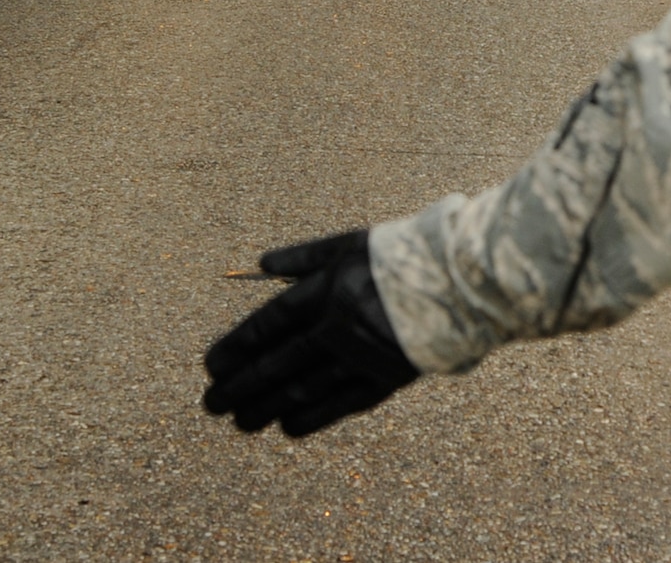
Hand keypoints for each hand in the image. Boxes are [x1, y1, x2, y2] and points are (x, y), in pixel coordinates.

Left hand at [202, 230, 418, 436]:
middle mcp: (337, 326)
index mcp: (326, 289)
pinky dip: (310, 417)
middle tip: (212, 404)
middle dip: (239, 386)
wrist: (459, 279)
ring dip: (265, 407)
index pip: (267, 325)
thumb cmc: (398, 256)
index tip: (211, 366)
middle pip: (276, 363)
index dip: (235, 348)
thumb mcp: (349, 244)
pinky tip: (285, 427)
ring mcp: (360, 355)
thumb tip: (259, 262)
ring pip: (301, 389)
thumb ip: (303, 257)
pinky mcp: (384, 377)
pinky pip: (339, 404)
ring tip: (239, 421)